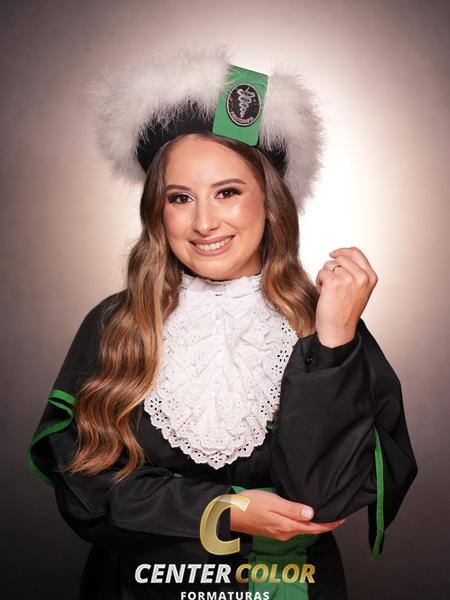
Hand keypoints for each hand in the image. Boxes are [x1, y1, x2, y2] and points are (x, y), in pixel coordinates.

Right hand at [230, 489, 345, 540]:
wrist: (229, 513)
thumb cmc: (249, 504)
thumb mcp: (272, 502)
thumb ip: (292, 509)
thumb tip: (311, 514)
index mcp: (287, 526)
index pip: (315, 527)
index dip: (330, 524)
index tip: (342, 518)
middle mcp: (285, 533)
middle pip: (310, 529)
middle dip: (324, 523)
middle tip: (336, 514)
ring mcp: (278, 533)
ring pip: (301, 529)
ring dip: (313, 523)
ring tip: (323, 514)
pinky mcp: (272, 530)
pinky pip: (292, 527)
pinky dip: (302, 523)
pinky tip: (302, 516)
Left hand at [315, 247, 377, 346]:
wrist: (339, 330)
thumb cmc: (346, 313)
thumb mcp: (360, 290)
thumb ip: (357, 273)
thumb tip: (343, 255)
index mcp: (370, 277)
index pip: (356, 252)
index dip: (342, 251)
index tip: (333, 253)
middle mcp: (361, 277)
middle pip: (340, 258)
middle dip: (332, 269)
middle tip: (333, 285)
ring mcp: (348, 279)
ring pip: (329, 265)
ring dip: (325, 276)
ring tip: (330, 292)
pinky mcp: (334, 282)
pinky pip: (321, 272)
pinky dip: (319, 281)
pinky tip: (323, 293)